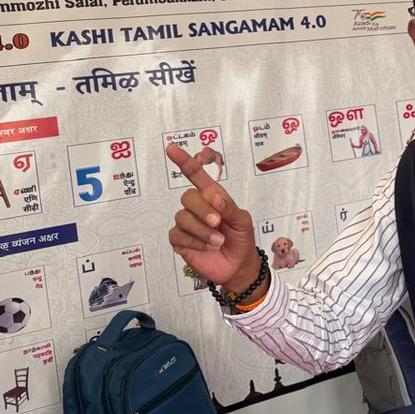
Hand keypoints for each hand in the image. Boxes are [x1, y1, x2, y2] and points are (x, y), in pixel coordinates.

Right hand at [166, 143, 258, 290]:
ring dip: (202, 231)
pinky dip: (196, 242)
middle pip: (187, 197)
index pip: (195, 175)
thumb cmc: (241, 238)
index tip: (171, 148)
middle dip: (203, 210)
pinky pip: (178, 235)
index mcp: (212, 196)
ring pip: (183, 218)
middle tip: (218, 223)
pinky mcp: (179, 240)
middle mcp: (196, 207)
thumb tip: (214, 196)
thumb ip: (229, 207)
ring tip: (218, 241)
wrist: (238, 264)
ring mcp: (186, 223)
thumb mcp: (242, 220)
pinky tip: (208, 246)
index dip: (184, 161)